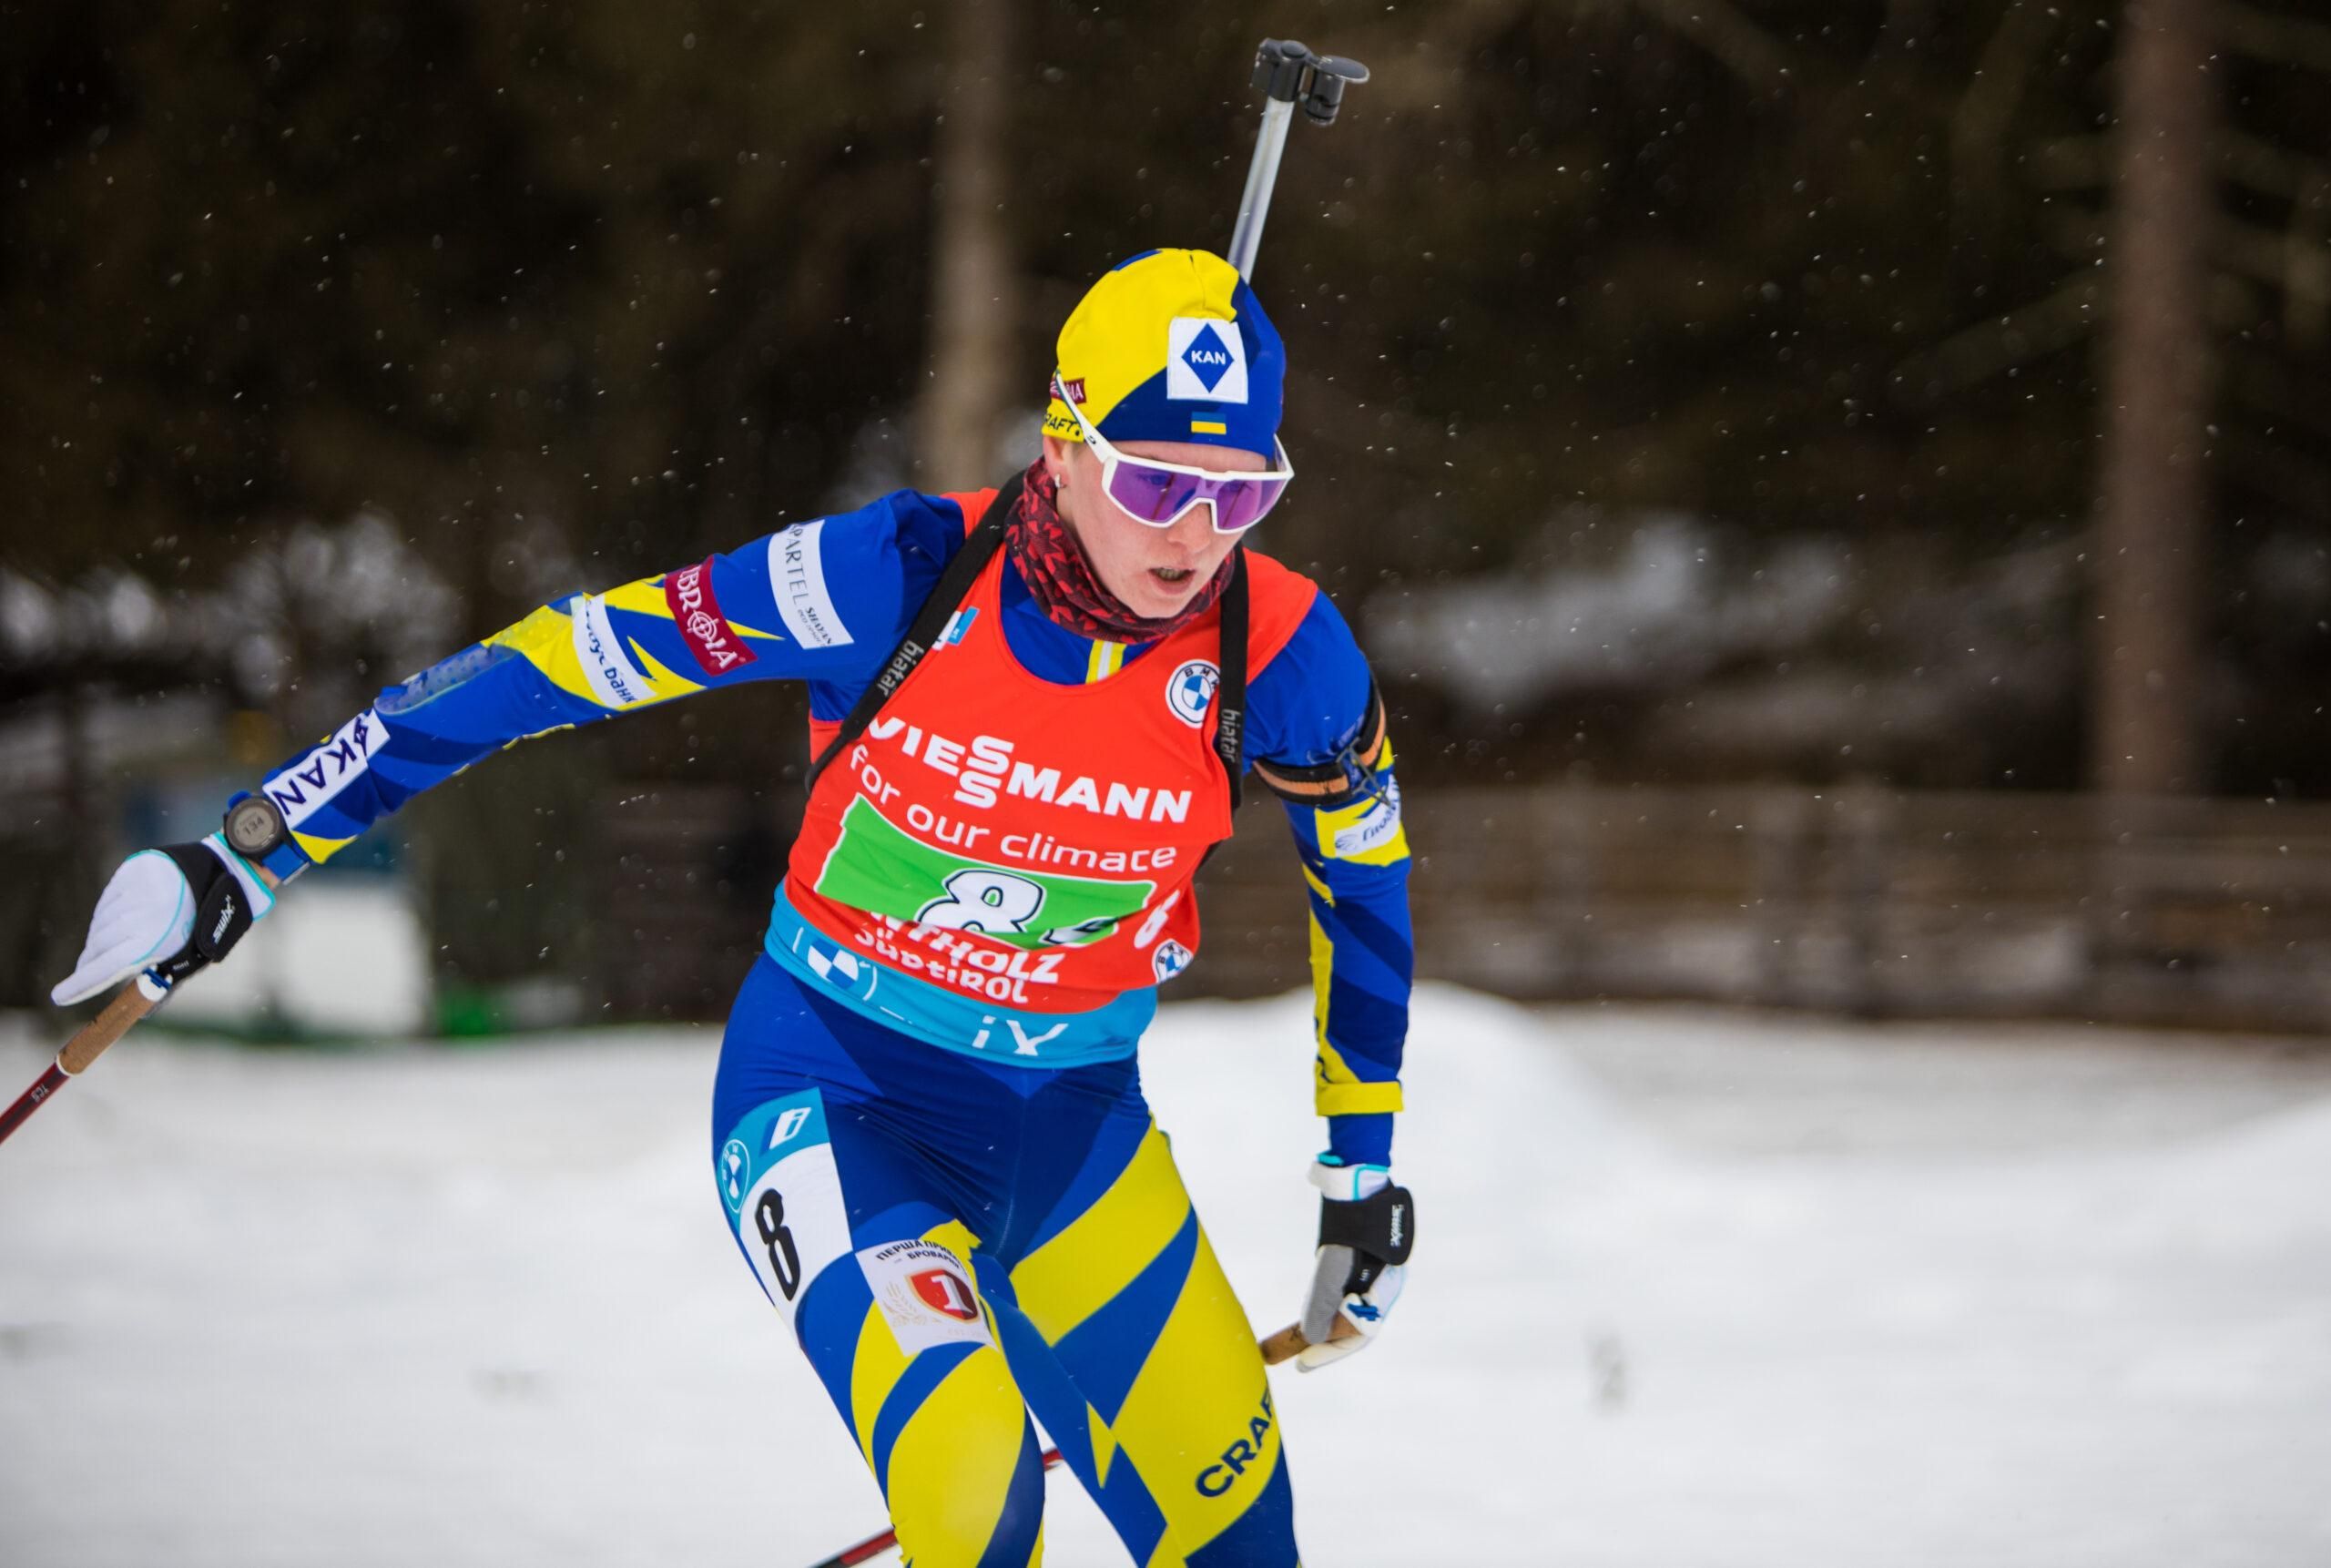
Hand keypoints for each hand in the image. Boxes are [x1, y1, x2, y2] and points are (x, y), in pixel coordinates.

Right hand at [52, 835, 273, 1005]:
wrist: (224, 874)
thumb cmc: (208, 925)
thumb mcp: (193, 958)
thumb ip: (165, 985)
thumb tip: (143, 1014)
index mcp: (156, 939)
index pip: (106, 967)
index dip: (81, 985)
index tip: (60, 997)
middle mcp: (141, 913)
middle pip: (99, 947)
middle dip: (91, 964)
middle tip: (86, 975)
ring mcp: (134, 889)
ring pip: (101, 924)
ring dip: (101, 939)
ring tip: (117, 943)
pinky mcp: (130, 871)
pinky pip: (107, 901)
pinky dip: (108, 915)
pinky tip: (122, 919)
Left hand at [1295, 1160, 1412, 1371]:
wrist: (1357, 1171)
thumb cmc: (1351, 1212)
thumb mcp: (1334, 1258)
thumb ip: (1323, 1298)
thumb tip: (1309, 1337)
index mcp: (1386, 1286)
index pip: (1361, 1333)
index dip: (1330, 1353)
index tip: (1301, 1364)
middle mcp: (1382, 1283)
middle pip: (1353, 1326)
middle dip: (1322, 1344)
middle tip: (1291, 1358)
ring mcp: (1372, 1270)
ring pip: (1346, 1310)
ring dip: (1321, 1326)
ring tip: (1290, 1340)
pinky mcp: (1359, 1258)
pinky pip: (1341, 1292)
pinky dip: (1323, 1305)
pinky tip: (1307, 1312)